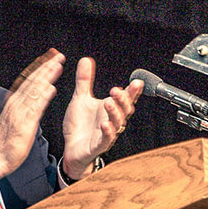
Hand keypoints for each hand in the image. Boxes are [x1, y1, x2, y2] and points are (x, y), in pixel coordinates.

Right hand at [0, 49, 64, 187]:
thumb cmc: (5, 141)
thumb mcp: (18, 118)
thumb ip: (30, 104)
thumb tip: (44, 90)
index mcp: (15, 101)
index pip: (30, 80)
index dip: (41, 67)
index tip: (52, 57)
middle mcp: (16, 104)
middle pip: (33, 80)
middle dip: (46, 66)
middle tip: (58, 55)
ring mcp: (19, 113)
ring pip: (34, 90)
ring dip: (46, 76)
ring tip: (57, 65)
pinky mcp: (23, 125)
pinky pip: (34, 108)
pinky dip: (42, 97)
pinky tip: (51, 88)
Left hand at [61, 57, 142, 178]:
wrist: (70, 148)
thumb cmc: (79, 125)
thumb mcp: (80, 98)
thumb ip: (84, 80)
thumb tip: (86, 60)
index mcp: (110, 109)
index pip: (125, 98)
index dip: (132, 91)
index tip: (137, 82)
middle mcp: (112, 121)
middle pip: (124, 109)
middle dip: (123, 100)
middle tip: (116, 90)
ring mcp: (107, 133)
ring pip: (117, 123)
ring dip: (115, 113)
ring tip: (109, 102)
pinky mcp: (98, 145)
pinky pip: (106, 139)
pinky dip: (107, 131)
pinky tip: (105, 124)